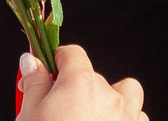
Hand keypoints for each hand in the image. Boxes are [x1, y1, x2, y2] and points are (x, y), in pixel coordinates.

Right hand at [18, 45, 143, 120]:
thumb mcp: (29, 114)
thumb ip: (34, 84)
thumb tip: (31, 62)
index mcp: (80, 83)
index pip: (72, 53)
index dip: (58, 61)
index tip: (49, 71)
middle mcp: (109, 96)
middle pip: (95, 76)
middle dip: (78, 87)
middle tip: (59, 107)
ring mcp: (127, 117)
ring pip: (127, 94)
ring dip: (111, 101)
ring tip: (90, 116)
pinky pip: (138, 118)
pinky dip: (125, 120)